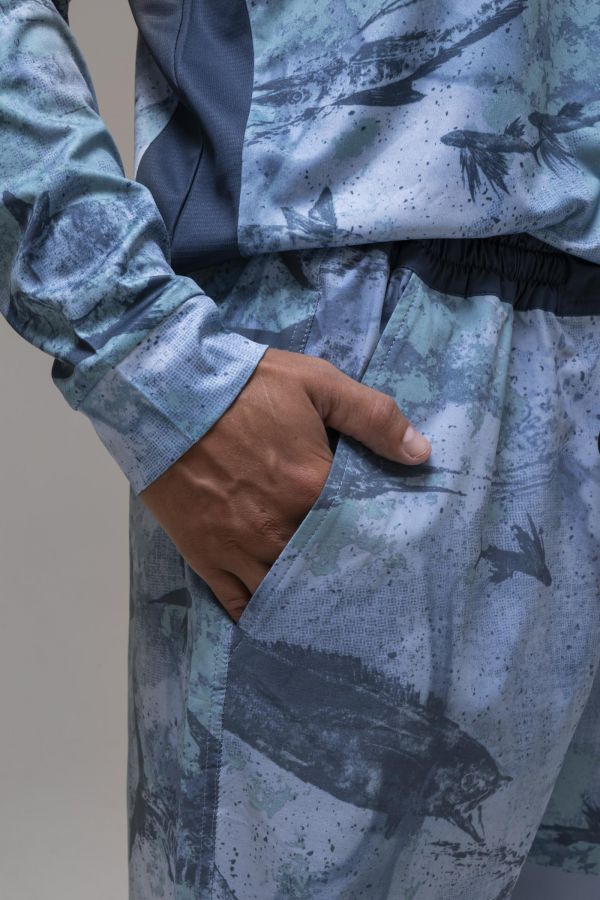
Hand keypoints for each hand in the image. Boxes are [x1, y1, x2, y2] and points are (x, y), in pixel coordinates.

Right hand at [139, 347, 430, 621]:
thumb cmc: (243, 385)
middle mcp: (280, 528)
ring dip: (306, 601)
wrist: (163, 393)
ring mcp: (240, 548)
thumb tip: (422, 454)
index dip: (378, 541)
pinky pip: (238, 602)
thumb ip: (373, 417)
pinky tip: (278, 621)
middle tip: (368, 592)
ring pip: (285, 591)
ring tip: (329, 613)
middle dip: (346, 578)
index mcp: (312, 488)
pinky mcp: (206, 556)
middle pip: (325, 568)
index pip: (362, 531)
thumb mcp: (316, 383)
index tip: (396, 553)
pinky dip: (260, 615)